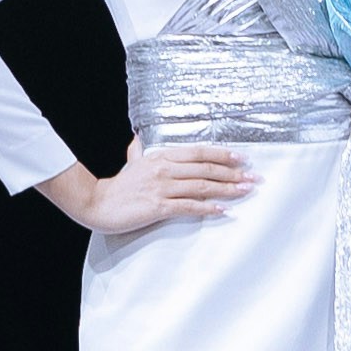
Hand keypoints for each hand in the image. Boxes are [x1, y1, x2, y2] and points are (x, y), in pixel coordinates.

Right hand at [53, 148, 251, 237]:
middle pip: (206, 168)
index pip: (198, 153)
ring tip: (246, 190)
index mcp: (161, 157)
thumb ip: (137, 152)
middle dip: (234, 172)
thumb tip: (137, 140)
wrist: (96, 203)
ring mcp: (162, 188)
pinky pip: (189, 207)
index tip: (242, 158)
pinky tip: (224, 210)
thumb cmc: (116, 186)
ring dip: (228, 189)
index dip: (222, 154)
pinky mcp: (158, 207)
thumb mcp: (130, 164)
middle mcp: (164, 169)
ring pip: (202, 186)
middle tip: (254, 177)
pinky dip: (208, 208)